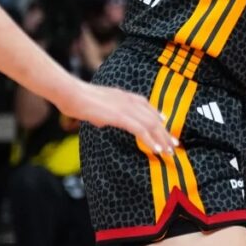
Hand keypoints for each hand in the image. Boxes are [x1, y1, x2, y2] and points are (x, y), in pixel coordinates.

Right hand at [60, 79, 176, 157]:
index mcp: (127, 96)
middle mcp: (131, 101)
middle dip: (165, 133)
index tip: (165, 127)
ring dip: (161, 140)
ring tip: (168, 152)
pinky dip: (150, 141)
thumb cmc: (79, 99)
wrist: (72, 93)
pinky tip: (156, 150)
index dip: (158, 118)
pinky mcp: (120, 116)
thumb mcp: (100, 103)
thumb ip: (108, 111)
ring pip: (151, 126)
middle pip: (154, 119)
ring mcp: (126, 108)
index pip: (149, 108)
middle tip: (174, 145)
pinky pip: (140, 130)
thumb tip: (105, 120)